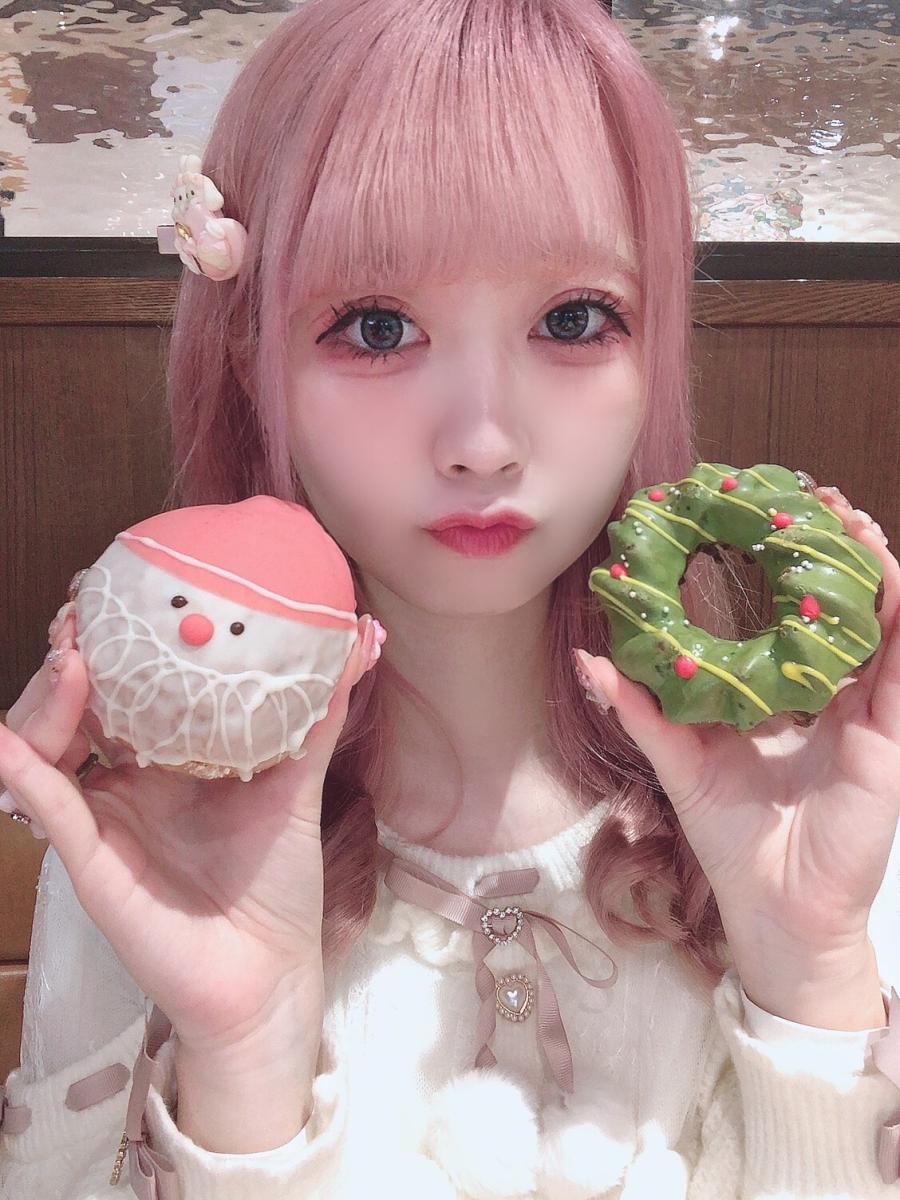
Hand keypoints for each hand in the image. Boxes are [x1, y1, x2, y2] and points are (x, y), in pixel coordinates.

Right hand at [0, 602, 383, 1050]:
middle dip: (70, 660)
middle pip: (74, 710)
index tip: (124, 595)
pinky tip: (14, 746)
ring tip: (70, 661)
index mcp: (166, 762)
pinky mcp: (88, 861)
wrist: (269, 972)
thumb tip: (361, 633)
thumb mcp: (299, 782)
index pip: (126, 690)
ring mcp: (100, 819)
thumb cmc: (277, 882)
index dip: (116, 645)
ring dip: (46, 701)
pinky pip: (48, 810)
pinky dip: (26, 774)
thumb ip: (320, 711)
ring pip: (45, 748)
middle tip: (81, 618)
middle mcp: (124, 784)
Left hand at [574, 488, 899, 960]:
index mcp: (787, 700)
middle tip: (811, 498)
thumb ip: (643, 709)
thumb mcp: (681, 762)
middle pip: (841, 608)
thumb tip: (588, 660)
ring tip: (847, 517)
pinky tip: (885, 572)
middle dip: (832, 550)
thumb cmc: (732, 841)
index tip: (762, 519)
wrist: (776, 913)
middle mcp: (831, 699)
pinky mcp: (887, 738)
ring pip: (880, 623)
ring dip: (869, 566)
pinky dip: (896, 613)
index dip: (785, 568)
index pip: (794, 618)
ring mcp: (866, 716)